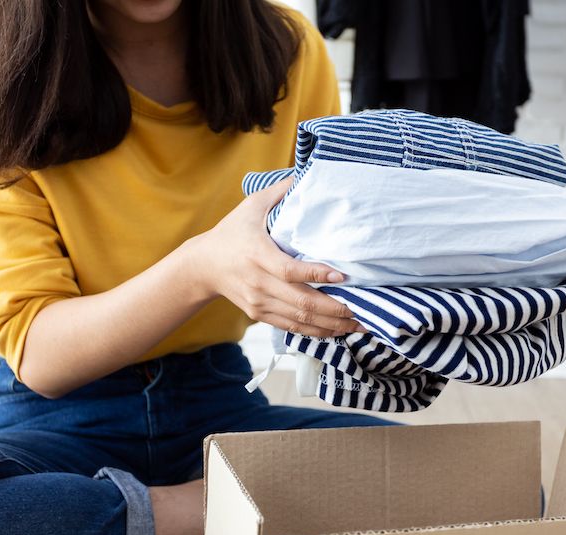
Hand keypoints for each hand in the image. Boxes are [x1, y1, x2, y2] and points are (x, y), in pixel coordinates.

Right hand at [185, 177, 365, 337]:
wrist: (202, 266)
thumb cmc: (231, 232)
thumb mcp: (251, 206)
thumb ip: (279, 191)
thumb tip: (306, 172)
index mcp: (257, 255)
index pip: (290, 270)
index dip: (317, 275)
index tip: (343, 276)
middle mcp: (259, 283)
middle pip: (301, 302)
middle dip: (335, 309)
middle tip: (363, 310)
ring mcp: (259, 302)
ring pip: (300, 320)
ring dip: (331, 325)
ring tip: (358, 324)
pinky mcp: (259, 314)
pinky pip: (292, 327)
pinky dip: (316, 332)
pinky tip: (337, 330)